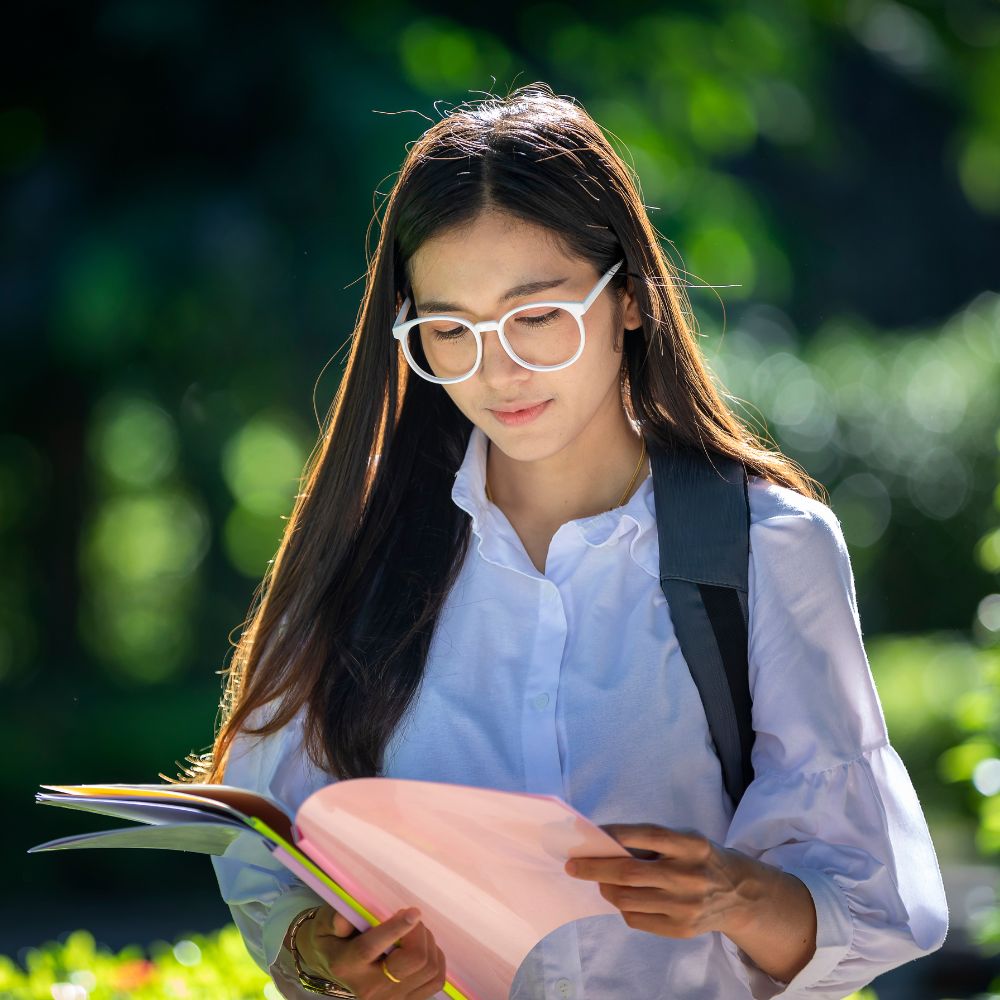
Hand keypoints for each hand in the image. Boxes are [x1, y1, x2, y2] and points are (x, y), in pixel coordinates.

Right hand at [290, 903, 447, 998]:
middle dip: (418, 932)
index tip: (413, 912)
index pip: (370, 948)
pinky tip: (423, 948)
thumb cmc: (333, 938)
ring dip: (428, 943)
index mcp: (347, 966)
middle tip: (410, 918)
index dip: (395, 929)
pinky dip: (436, 959)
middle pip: (412, 961)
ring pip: (428, 969)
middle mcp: (369, 989)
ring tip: (414, 933)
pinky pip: (435, 980)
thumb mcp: (326, 924)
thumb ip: (335, 919)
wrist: (334, 966)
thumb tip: (345, 919)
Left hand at [563, 823, 752, 939]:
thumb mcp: (685, 840)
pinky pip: (636, 919)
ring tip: (600, 881)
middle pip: (629, 872)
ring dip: (605, 888)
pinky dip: (622, 907)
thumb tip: (604, 844)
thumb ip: (651, 841)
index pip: (646, 835)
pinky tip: (623, 898)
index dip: (613, 834)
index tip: (588, 835)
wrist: (739, 895)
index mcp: (691, 845)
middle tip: (572, 865)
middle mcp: (689, 875)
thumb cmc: (699, 859)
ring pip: (627, 898)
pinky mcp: (681, 929)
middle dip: (594, 867)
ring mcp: (685, 906)